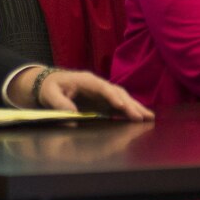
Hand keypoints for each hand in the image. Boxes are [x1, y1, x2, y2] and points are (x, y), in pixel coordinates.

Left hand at [23, 67, 153, 120]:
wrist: (50, 83)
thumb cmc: (50, 87)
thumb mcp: (50, 95)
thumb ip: (60, 104)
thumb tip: (72, 117)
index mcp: (87, 80)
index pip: (103, 88)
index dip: (113, 97)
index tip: (122, 107)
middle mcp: (98, 85)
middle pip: (118, 93)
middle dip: (131, 105)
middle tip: (143, 117)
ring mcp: (102, 93)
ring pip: (123, 98)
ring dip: (135, 108)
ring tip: (149, 118)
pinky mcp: (103, 101)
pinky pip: (119, 105)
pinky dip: (130, 111)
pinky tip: (140, 118)